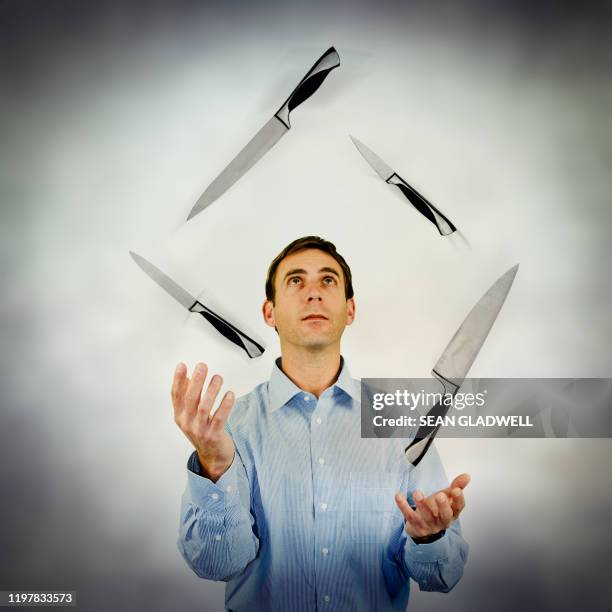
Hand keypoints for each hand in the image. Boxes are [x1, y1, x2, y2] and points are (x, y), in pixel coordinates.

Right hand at [172, 362, 235, 481]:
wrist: (213, 456)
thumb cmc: (203, 431)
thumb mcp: (191, 415)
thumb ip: (189, 397)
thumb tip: (189, 376)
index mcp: (180, 416)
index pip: (176, 395)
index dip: (178, 380)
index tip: (182, 365)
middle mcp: (187, 423)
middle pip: (190, 399)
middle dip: (196, 381)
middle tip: (202, 366)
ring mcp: (200, 430)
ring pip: (204, 407)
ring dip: (211, 390)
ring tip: (218, 377)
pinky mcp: (213, 435)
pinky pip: (219, 418)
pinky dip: (225, 405)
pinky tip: (230, 394)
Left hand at [394, 473, 469, 539]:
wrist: (422, 526)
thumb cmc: (437, 508)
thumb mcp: (447, 496)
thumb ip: (456, 486)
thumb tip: (467, 476)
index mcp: (452, 513)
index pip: (458, 507)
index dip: (458, 499)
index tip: (457, 490)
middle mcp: (442, 521)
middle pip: (445, 516)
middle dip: (443, 506)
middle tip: (440, 495)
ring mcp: (429, 525)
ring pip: (426, 516)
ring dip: (421, 505)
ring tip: (417, 493)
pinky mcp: (416, 526)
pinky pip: (409, 516)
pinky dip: (403, 505)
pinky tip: (398, 495)